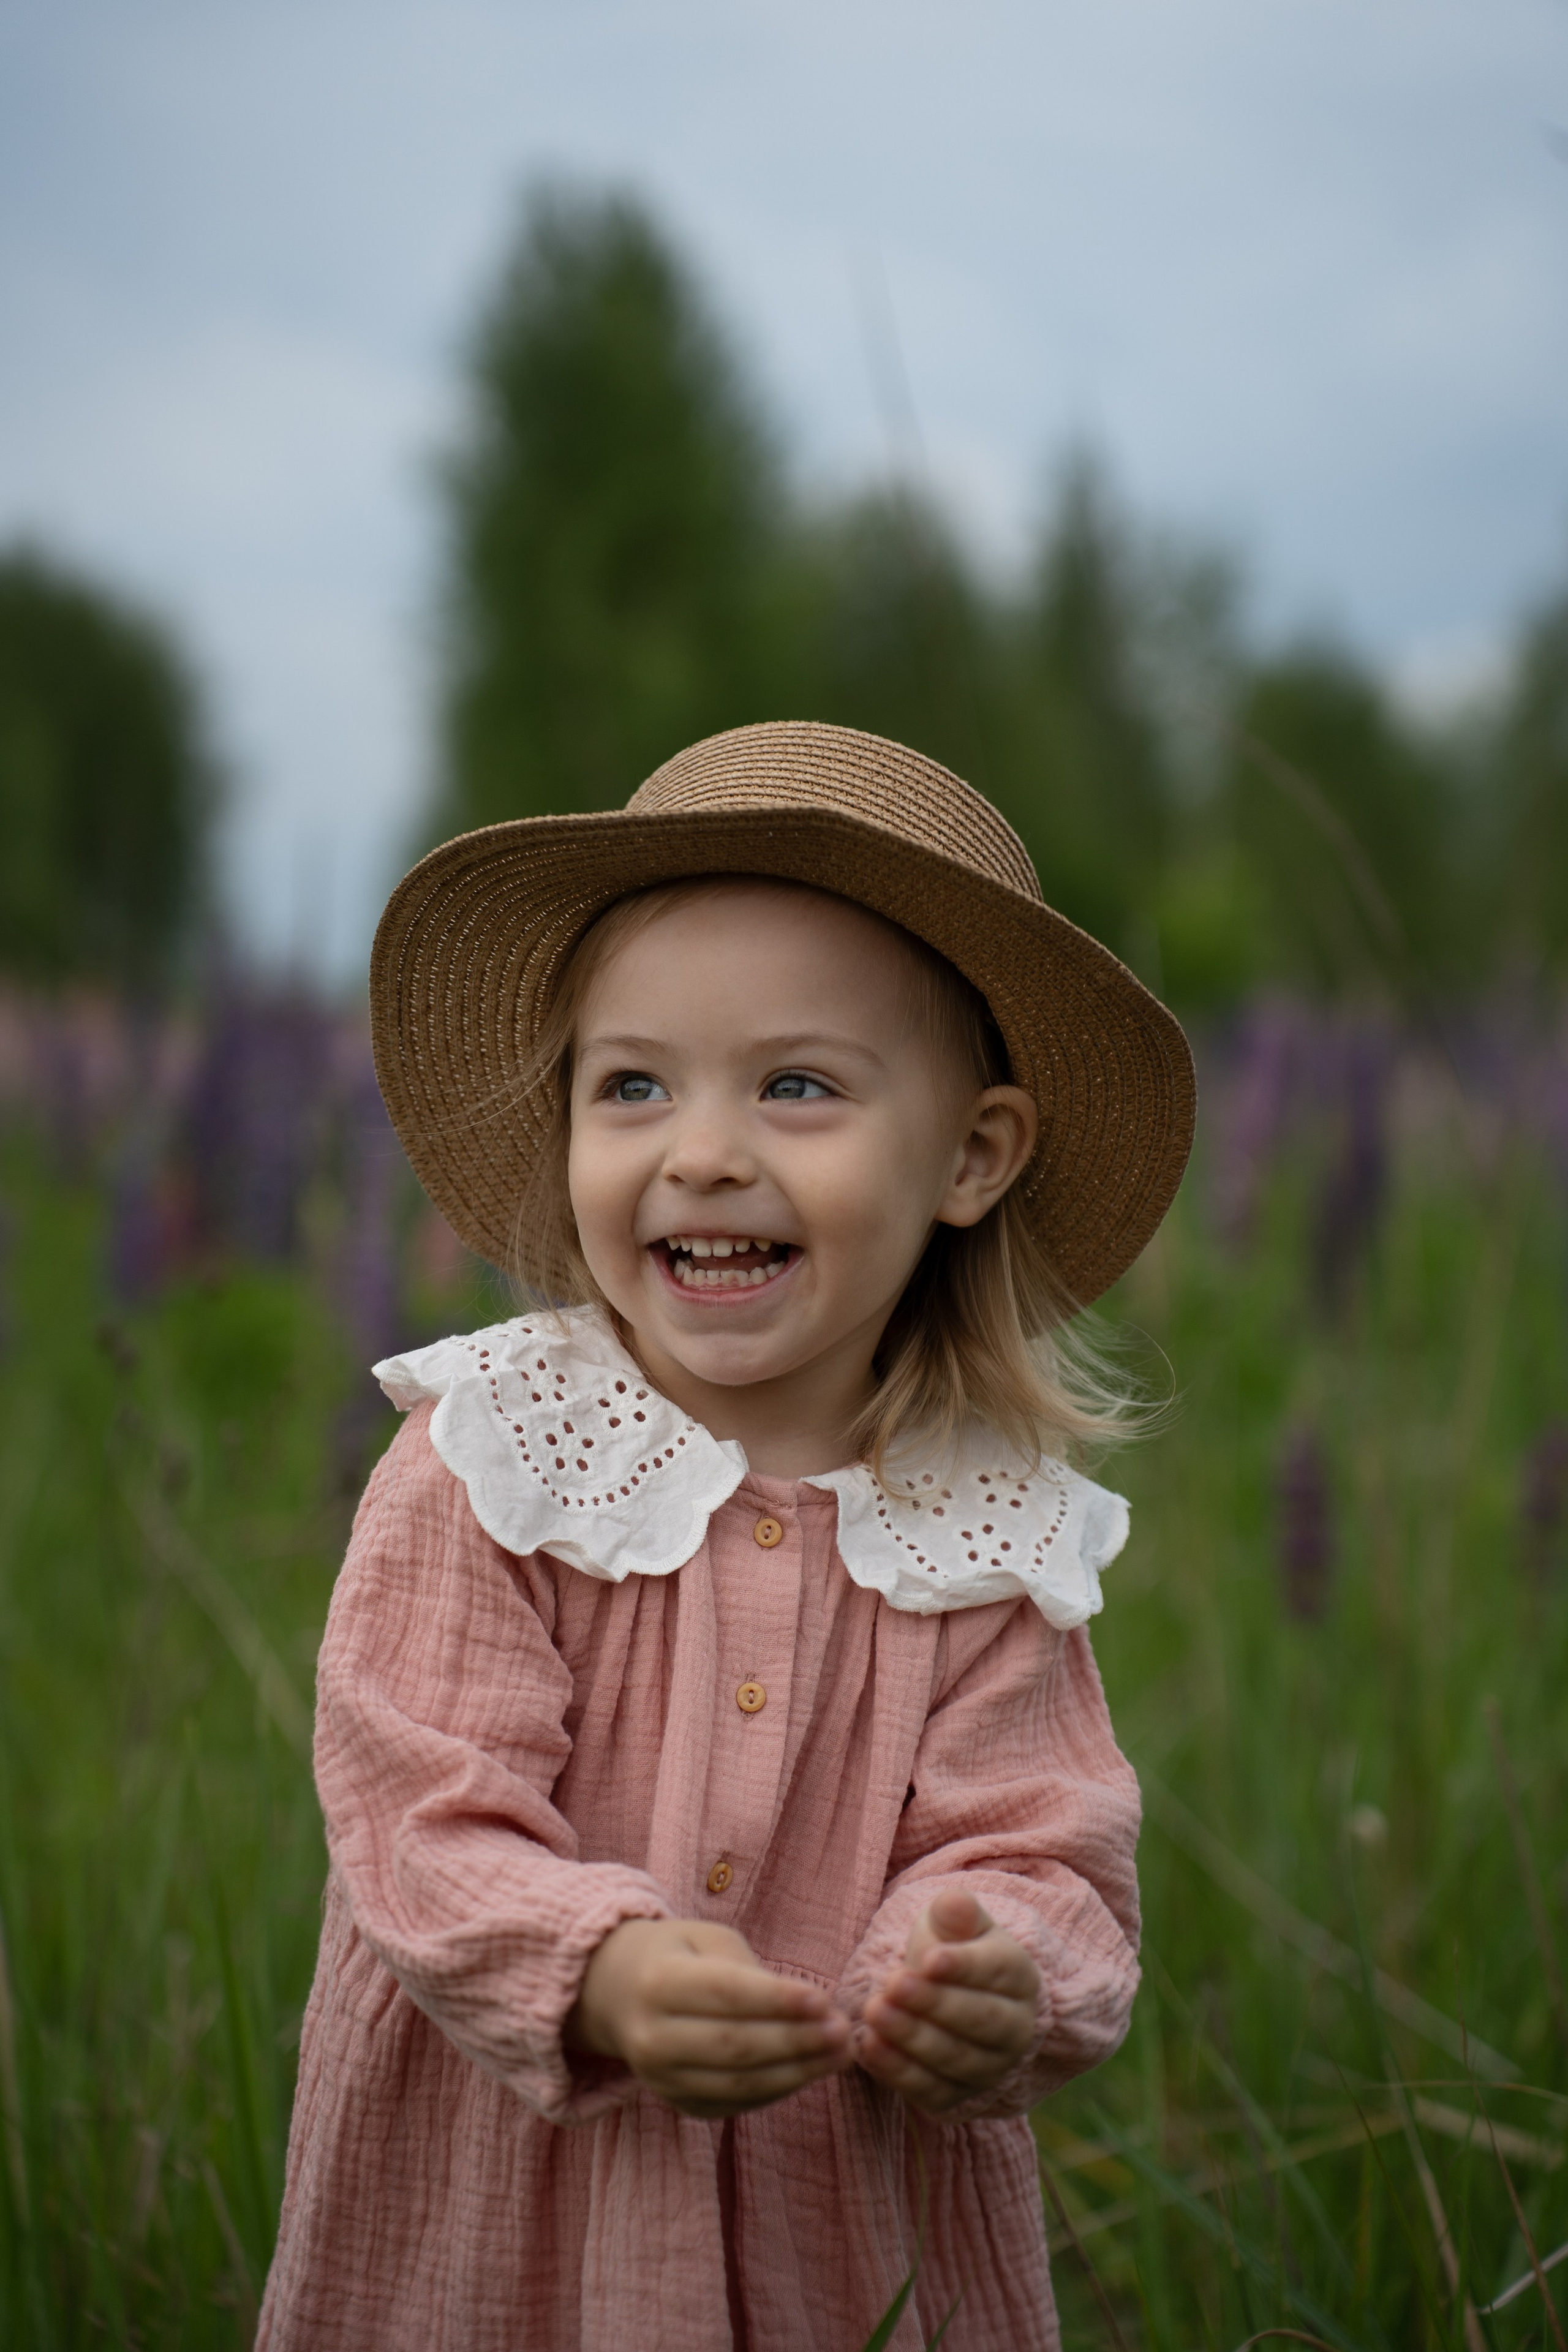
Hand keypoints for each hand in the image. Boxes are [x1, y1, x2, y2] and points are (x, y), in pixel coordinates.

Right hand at [565, 1917, 852, 2117]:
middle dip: (796, 2041)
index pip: (725, 1995)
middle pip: (734, 2046)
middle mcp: (652, 2036)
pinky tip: (811, 2071)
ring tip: (839, 2054)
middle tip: (843, 2032)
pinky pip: (736, 2104)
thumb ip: (752, 1971)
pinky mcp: (678, 2104)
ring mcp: (661, 2079)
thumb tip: (813, 2009)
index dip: (777, 2000)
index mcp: (658, 1982)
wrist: (618, 1995)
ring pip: (739, 2084)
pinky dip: (779, 2090)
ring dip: (798, 2072)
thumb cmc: (678, 1957)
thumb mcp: (706, 1940)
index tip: (824, 2000)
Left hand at [857, 1888, 1039, 2115]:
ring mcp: (989, 2068)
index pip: (995, 1971)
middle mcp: (1015, 2029)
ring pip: (955, 2058)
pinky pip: (931, 2091)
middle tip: (893, 1984)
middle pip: (980, 2020)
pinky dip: (899, 2072)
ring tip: (873, 2011)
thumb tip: (954, 1901)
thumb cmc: (949, 1951)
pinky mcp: (958, 2096)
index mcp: (1019, 1977)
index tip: (928, 1959)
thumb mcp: (953, 1924)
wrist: (946, 1997)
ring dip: (912, 2037)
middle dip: (934, 2004)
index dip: (963, 1967)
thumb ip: (955, 1913)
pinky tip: (870, 2046)